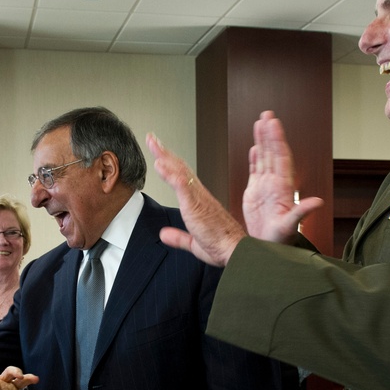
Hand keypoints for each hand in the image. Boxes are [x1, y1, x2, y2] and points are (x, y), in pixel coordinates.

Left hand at [146, 133, 246, 266]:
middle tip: (152, 138)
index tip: (159, 154)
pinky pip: (182, 186)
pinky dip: (171, 175)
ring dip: (165, 156)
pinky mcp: (197, 205)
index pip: (183, 177)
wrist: (236, 250)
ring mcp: (199, 198)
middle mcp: (200, 195)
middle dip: (165, 152)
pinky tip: (160, 165)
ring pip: (180, 171)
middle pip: (180, 168)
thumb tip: (164, 234)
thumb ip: (178, 238)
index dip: (170, 164)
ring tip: (153, 143)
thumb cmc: (223, 245)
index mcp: (200, 202)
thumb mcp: (194, 243)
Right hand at [244, 111, 323, 242]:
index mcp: (283, 188)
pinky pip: (255, 170)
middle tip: (266, 115)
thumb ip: (301, 212)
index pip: (280, 158)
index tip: (273, 124)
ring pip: (264, 158)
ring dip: (262, 140)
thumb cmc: (279, 241)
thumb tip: (318, 201)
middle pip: (273, 153)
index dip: (277, 140)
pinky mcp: (255, 193)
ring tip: (260, 123)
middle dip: (270, 133)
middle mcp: (275, 184)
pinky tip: (255, 146)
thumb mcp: (289, 227)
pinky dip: (255, 158)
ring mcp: (266, 187)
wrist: (266, 248)